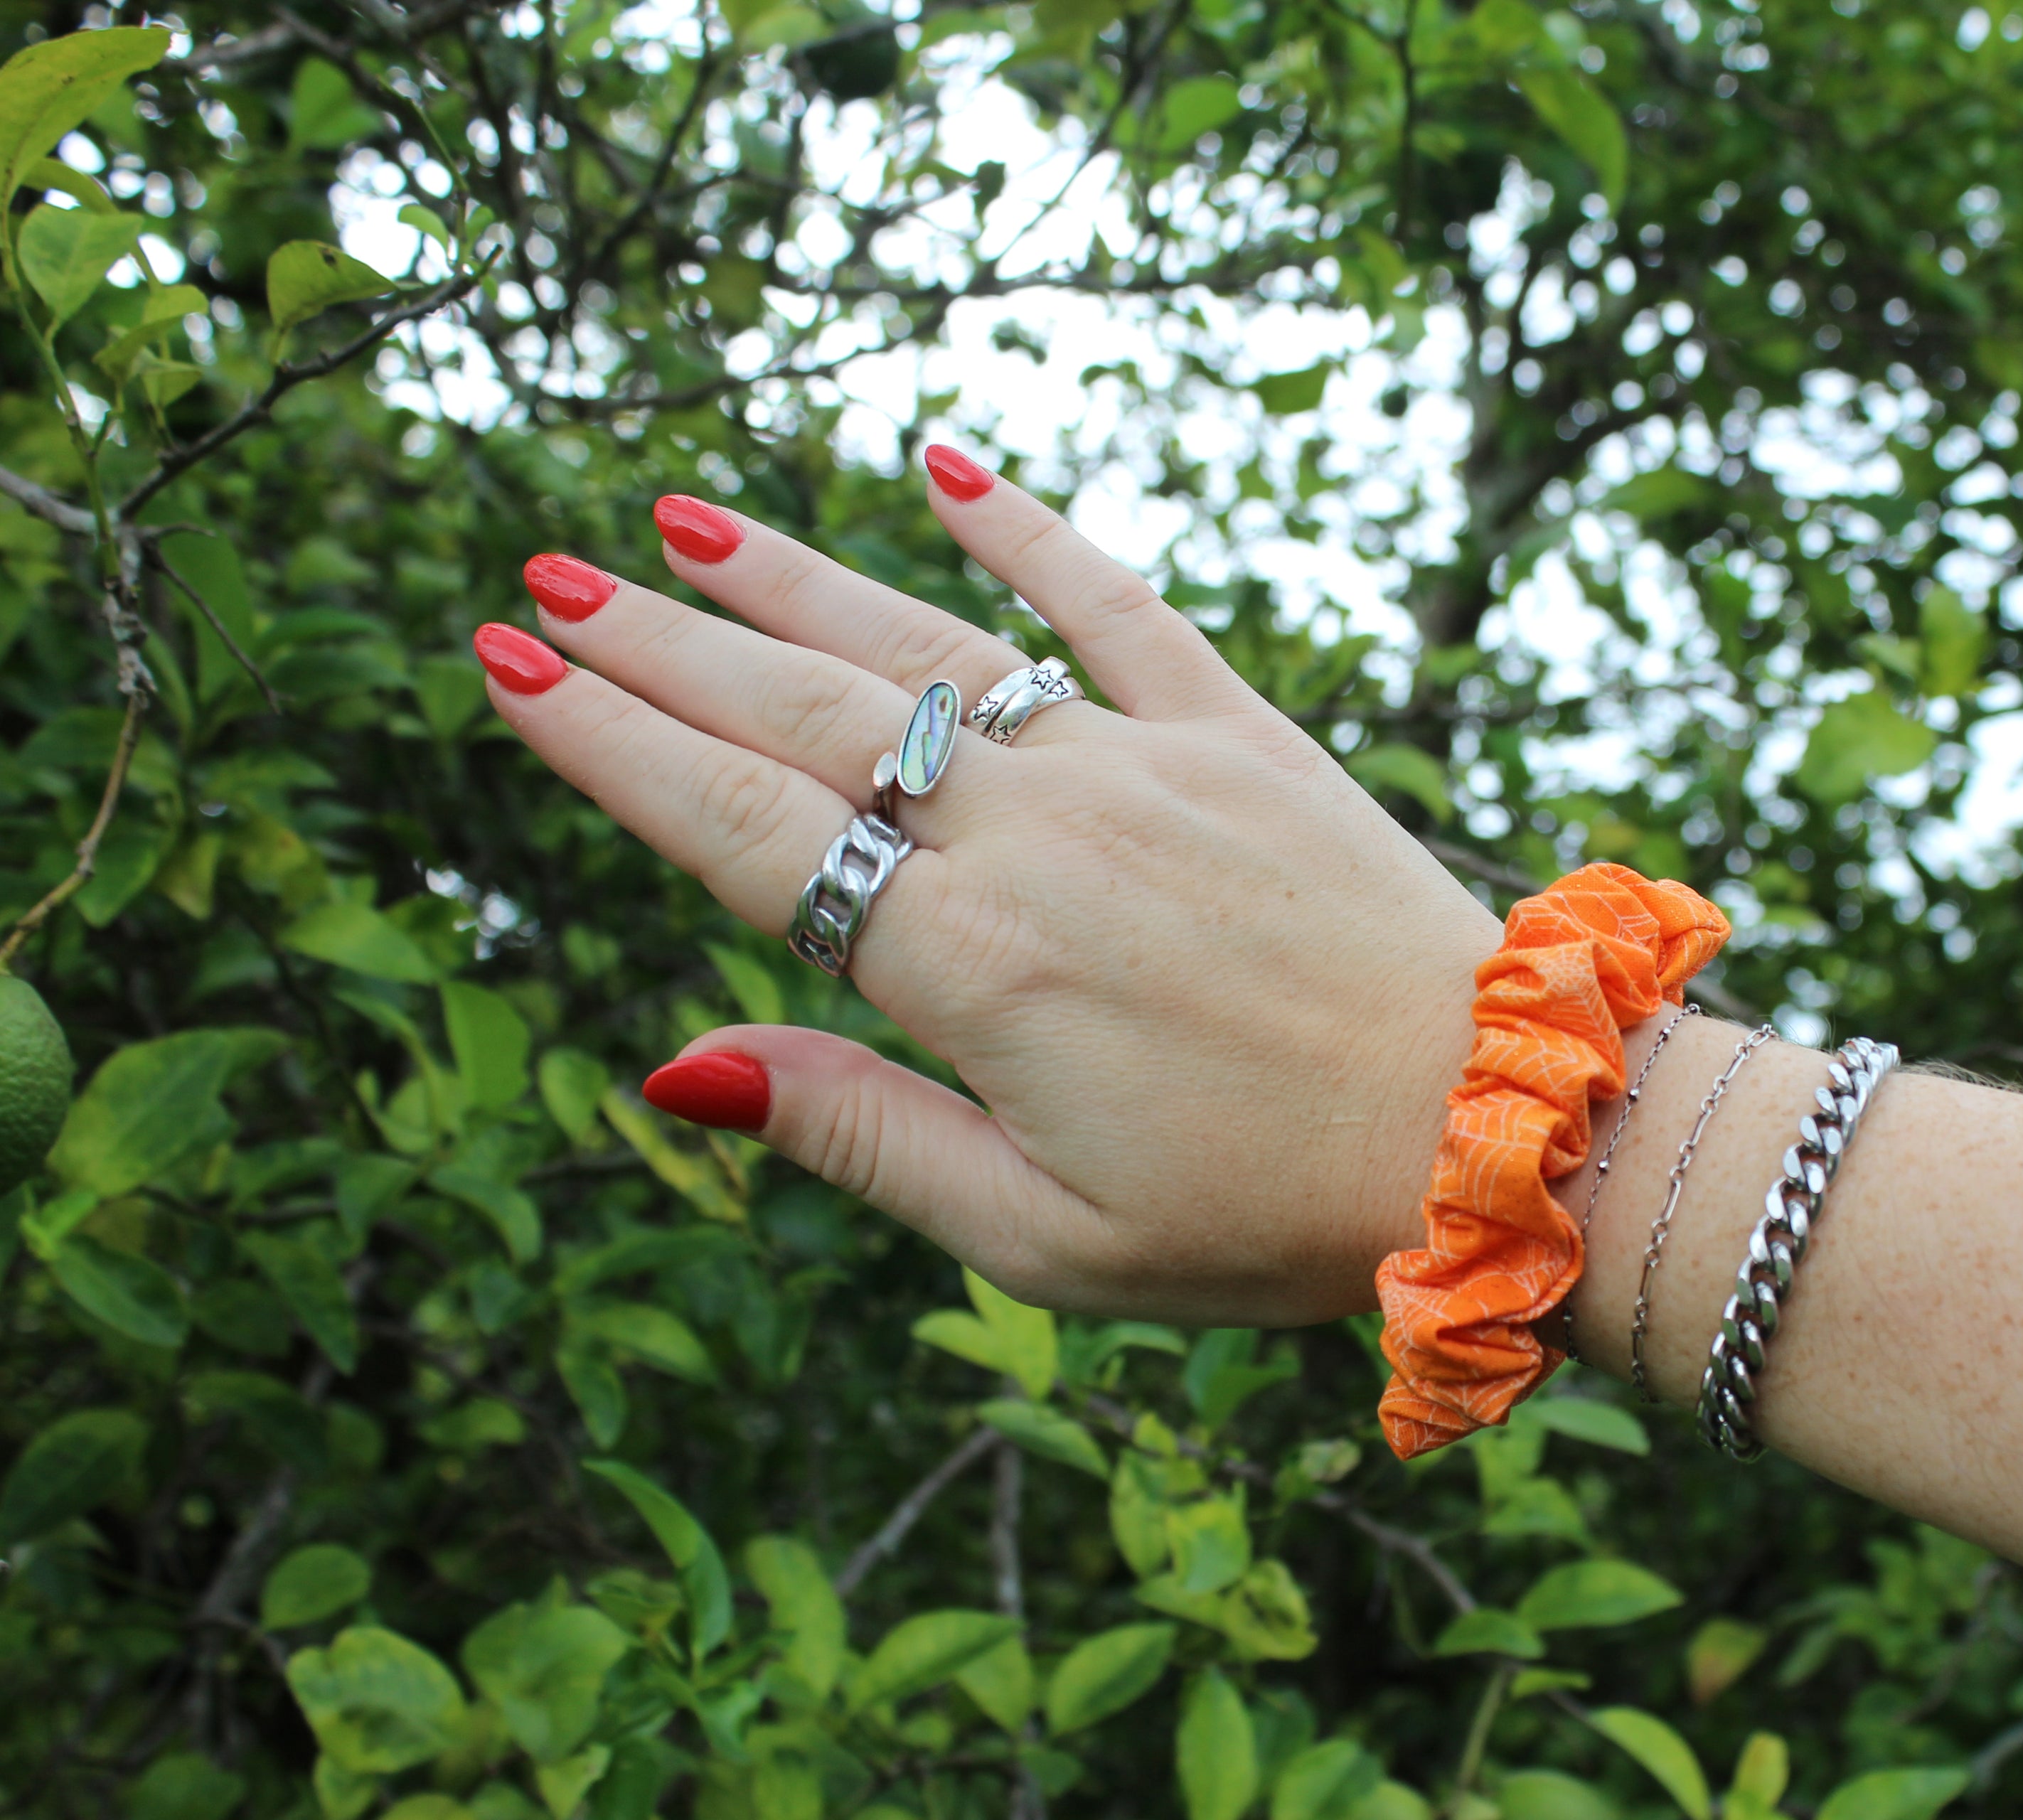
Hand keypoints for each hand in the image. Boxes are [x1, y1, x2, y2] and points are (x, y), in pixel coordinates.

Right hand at [476, 450, 1500, 1324]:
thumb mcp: (1040, 1234)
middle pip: (805, 714)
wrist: (1497, 1130)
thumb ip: (855, 1136)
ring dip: (792, 579)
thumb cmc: (1266, 1212)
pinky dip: (1029, 527)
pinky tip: (946, 461)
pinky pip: (1118, 602)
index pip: (742, 827)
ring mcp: (1142, 765)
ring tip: (677, 522)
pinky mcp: (1242, 733)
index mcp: (968, 966)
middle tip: (544, 581)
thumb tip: (673, 1069)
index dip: (612, 744)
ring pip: (928, 643)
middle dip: (661, 647)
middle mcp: (1037, 835)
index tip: (509, 668)